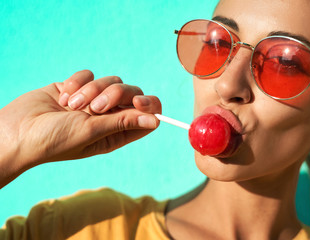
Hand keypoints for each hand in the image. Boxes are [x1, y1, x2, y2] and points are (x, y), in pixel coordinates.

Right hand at [0, 70, 160, 187]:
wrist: (18, 130)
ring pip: (111, 81)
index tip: (137, 102)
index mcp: (117, 133)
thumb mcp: (92, 132)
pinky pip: (89, 74)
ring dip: (91, 91)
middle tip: (95, 107)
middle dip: (114, 94)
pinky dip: (76, 82)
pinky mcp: (78, 87)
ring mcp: (93, 100)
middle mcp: (109, 117)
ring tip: (71, 106)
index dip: (148, 106)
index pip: (147, 117)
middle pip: (131, 94)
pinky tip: (62, 97)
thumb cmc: (55, 139)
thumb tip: (156, 120)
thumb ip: (124, 122)